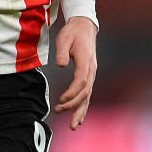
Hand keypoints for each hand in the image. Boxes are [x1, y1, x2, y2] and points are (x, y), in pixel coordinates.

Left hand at [53, 15, 97, 130]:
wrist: (84, 26)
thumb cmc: (72, 32)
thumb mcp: (64, 38)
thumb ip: (62, 51)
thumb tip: (60, 65)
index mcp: (85, 61)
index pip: (81, 81)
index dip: (72, 93)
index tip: (60, 100)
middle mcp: (91, 69)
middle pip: (86, 92)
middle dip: (74, 105)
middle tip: (59, 111)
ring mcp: (92, 73)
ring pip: (88, 96)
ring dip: (80, 111)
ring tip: (73, 125)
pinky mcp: (89, 75)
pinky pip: (87, 94)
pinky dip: (83, 106)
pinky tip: (78, 117)